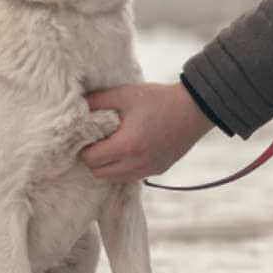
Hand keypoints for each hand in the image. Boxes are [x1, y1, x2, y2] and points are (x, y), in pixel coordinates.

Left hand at [79, 81, 214, 182]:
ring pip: (115, 179)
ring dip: (108, 166)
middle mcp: (136, 164)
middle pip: (99, 174)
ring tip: (112, 146)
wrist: (195, 109)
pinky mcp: (159, 170)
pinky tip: (128, 150)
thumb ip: (98, 101)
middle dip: (93, 159)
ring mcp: (149, 170)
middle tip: (96, 142)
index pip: (90, 159)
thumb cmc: (159, 99)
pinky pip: (132, 177)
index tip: (85, 136)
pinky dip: (124, 168)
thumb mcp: (125, 94)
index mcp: (126, 145)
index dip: (83, 148)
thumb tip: (78, 108)